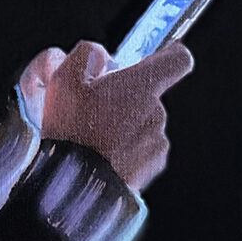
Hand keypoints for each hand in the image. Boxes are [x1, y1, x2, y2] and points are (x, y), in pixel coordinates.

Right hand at [19, 40, 193, 191]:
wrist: (76, 186)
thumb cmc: (71, 131)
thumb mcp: (64, 78)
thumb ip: (86, 54)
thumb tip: (99, 55)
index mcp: (141, 86)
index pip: (178, 59)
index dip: (169, 55)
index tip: (158, 56)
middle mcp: (156, 112)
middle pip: (149, 93)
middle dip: (126, 96)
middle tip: (94, 106)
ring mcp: (156, 141)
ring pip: (143, 122)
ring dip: (124, 124)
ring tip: (92, 136)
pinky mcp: (151, 166)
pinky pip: (142, 149)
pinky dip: (126, 148)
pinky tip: (101, 154)